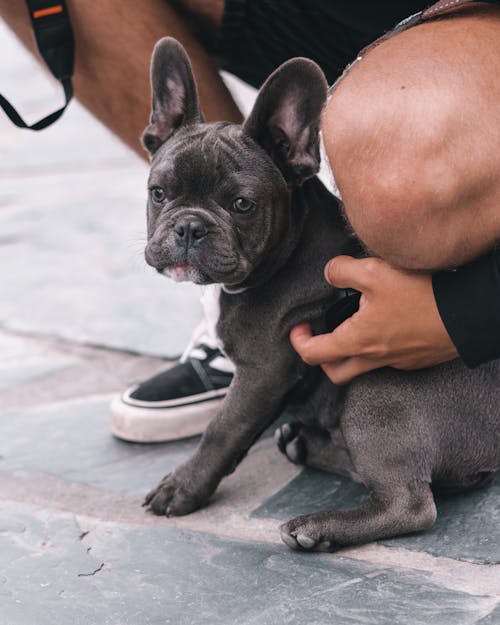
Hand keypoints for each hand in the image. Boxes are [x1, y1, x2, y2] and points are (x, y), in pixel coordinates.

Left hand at [290, 256, 457, 383]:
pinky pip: (386, 360)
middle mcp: (374, 358)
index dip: (298, 340)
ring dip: (349, 353)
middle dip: (321, 357)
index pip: (312, 354)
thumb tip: (329, 273)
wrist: (468, 315)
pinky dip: (376, 347)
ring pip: (361, 368)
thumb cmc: (422, 296)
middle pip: (335, 372)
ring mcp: (396, 361)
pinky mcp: (414, 358)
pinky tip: (384, 324)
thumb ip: (343, 271)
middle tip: (321, 335)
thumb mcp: (375, 271)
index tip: (299, 327)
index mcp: (357, 341)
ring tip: (352, 326)